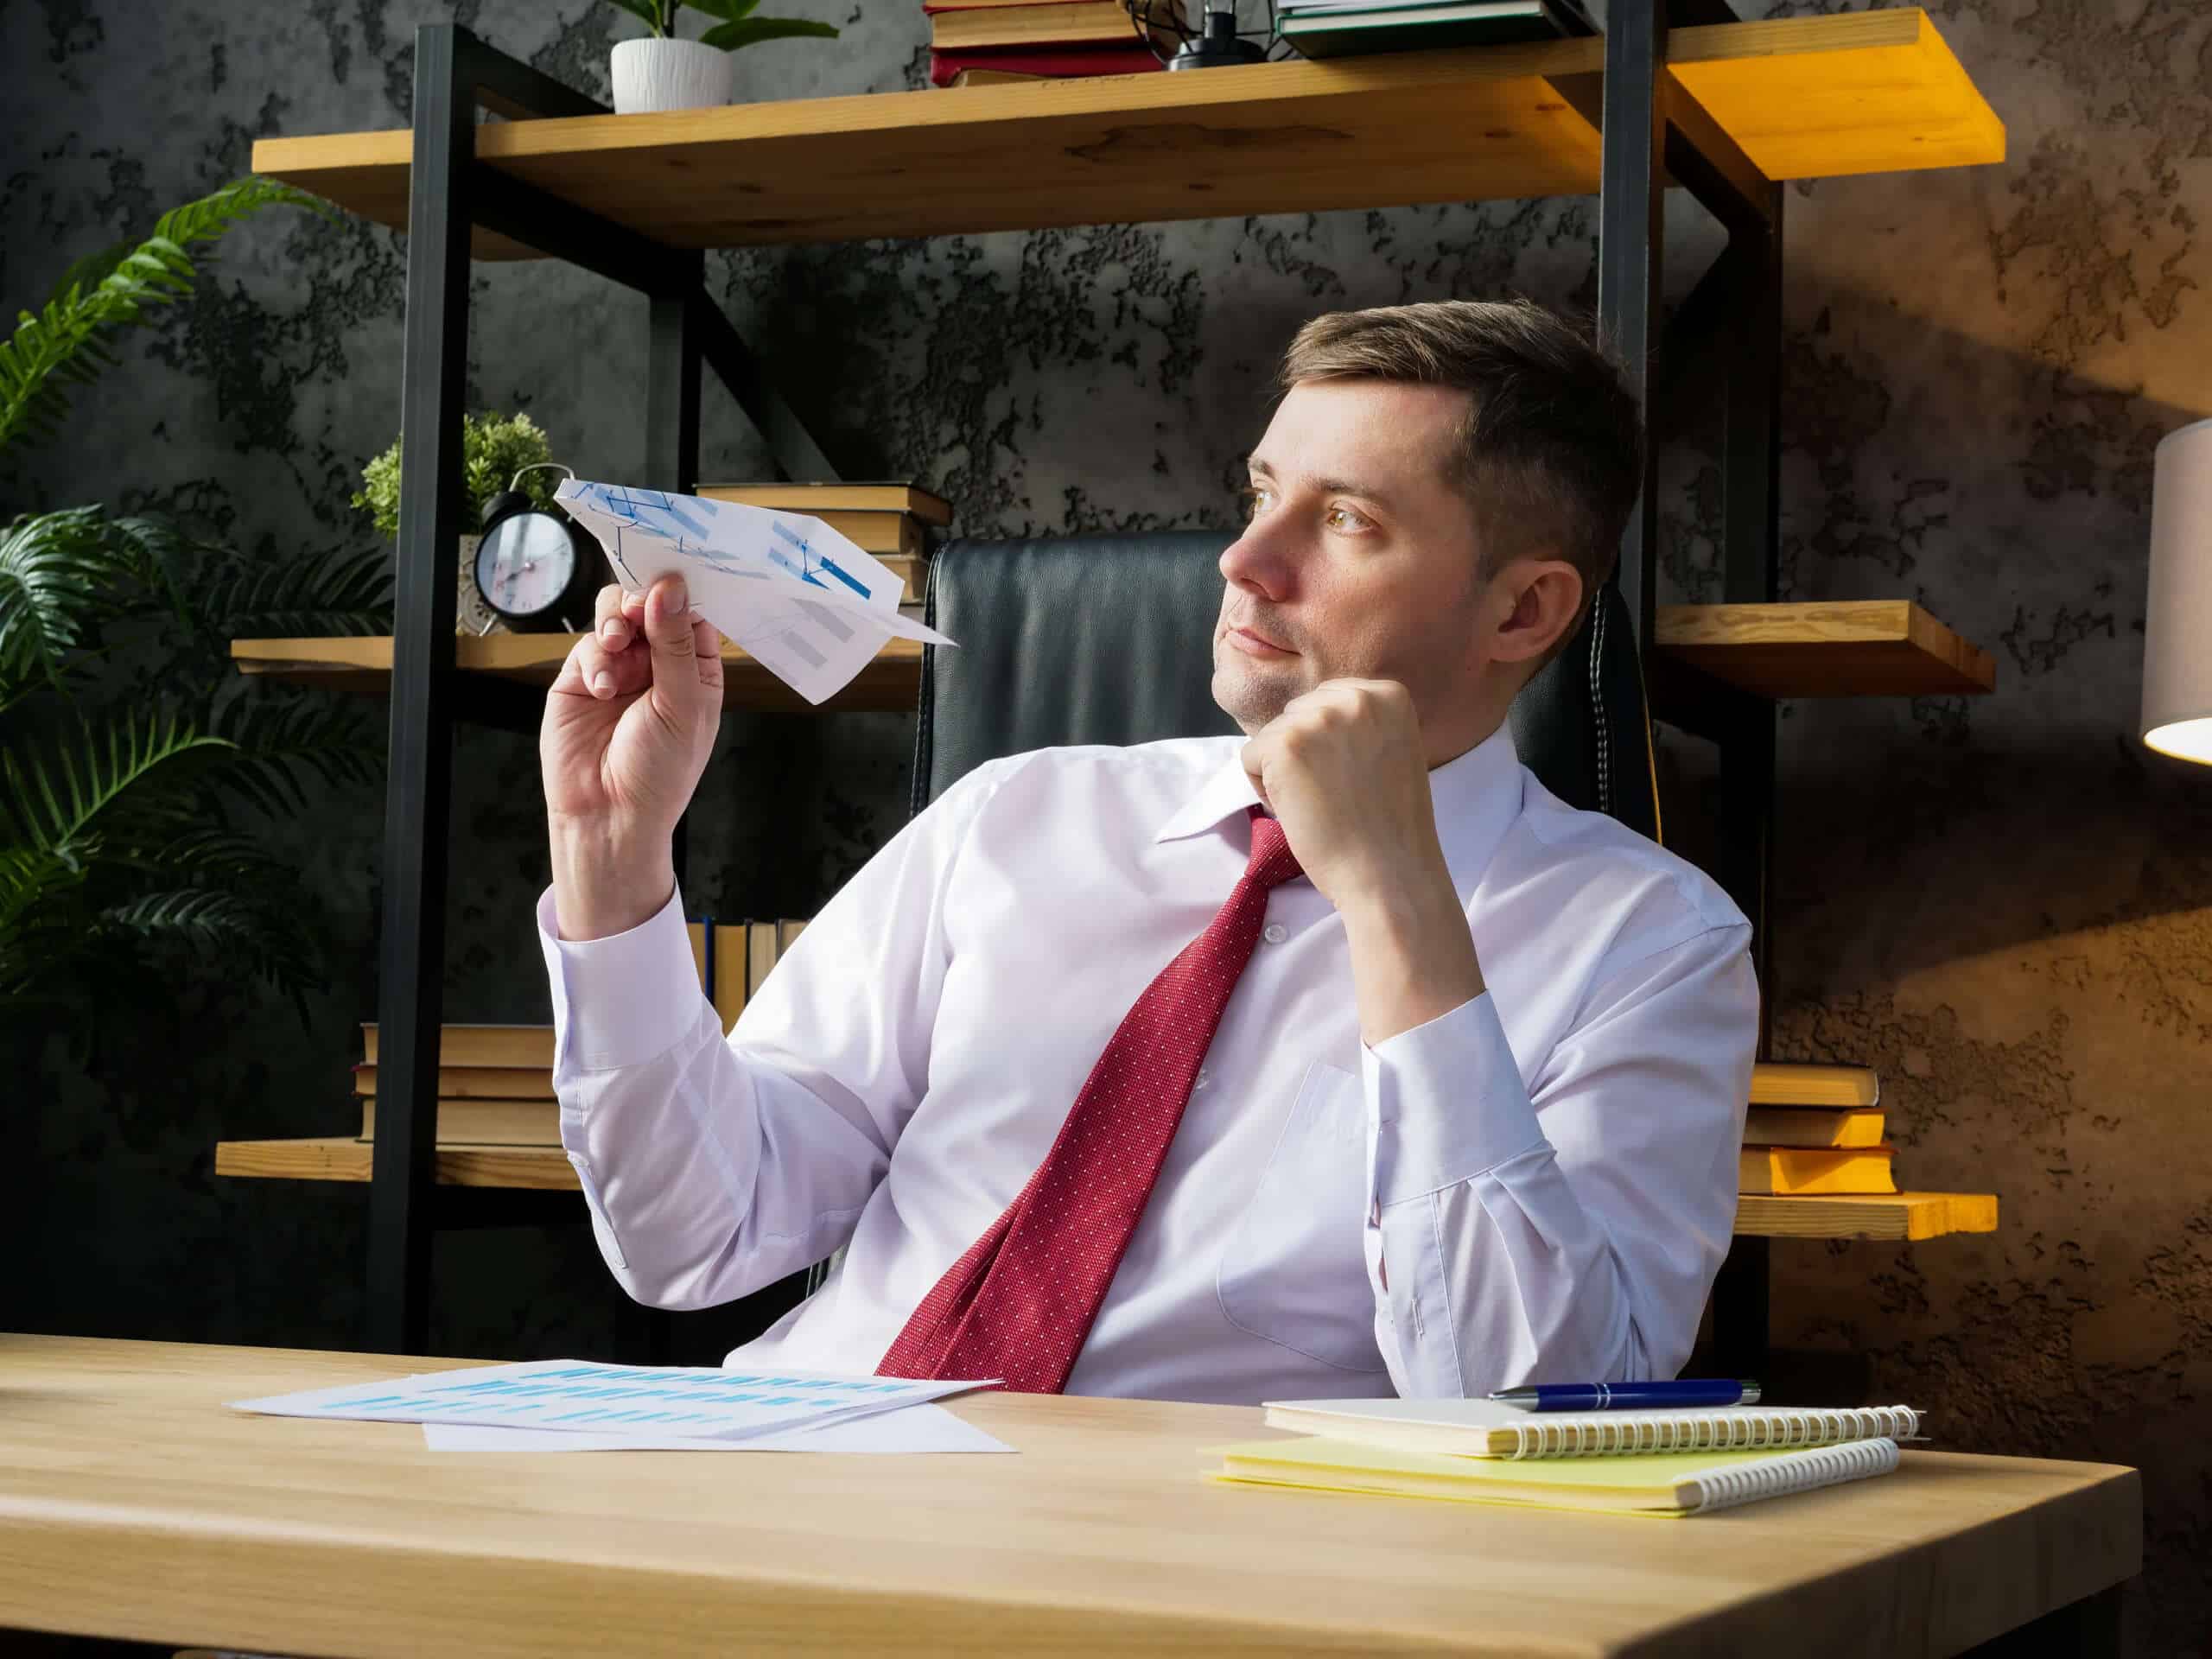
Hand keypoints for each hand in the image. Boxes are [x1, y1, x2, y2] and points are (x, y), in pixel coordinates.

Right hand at [541, 576, 722, 939]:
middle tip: (639, 611)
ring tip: (615, 644)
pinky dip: (595, 657)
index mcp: (695, 670)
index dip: (684, 592)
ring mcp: (618, 668)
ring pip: (615, 614)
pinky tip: (602, 686)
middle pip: (651, 605)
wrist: (608, 815)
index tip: (676, 573)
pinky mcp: (579, 676)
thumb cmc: (660, 773)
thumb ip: (676, 645)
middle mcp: (657, 664)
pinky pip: (586, 644)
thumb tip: (670, 588)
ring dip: (616, 620)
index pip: (692, 614)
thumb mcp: (683, 705)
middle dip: (645, 601)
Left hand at [1239, 678, 1446, 911]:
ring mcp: (1318, 718)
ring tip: (1323, 804)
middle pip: (1297, 715)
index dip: (1329, 746)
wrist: (1389, 872)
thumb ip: (1358, 725)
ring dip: (1284, 773)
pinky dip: (1265, 789)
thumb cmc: (1389, 824)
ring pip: (1272, 736)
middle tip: (1337, 794)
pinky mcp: (1284, 744)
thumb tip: (1309, 716)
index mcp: (1388, 694)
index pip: (1326, 702)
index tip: (1353, 778)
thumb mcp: (1390, 750)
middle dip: (1304, 754)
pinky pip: (1250, 758)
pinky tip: (1302, 811)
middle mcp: (1355, 697)